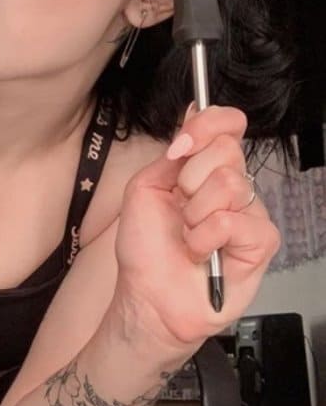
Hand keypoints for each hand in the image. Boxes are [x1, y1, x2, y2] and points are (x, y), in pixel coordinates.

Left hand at [113, 104, 279, 352]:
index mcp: (204, 169)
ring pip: (231, 183)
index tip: (181, 145)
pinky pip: (233, 221)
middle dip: (188, 178)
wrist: (148, 294)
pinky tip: (200, 252)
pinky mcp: (259, 242)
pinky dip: (205, 237)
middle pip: (227, 150)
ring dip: (194, 213)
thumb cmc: (145, 248)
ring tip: (188, 234)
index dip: (208, 124)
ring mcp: (249, 213)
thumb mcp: (145, 188)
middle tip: (178, 206)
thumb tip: (194, 111)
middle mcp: (231, 186)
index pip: (227, 125)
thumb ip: (172, 153)